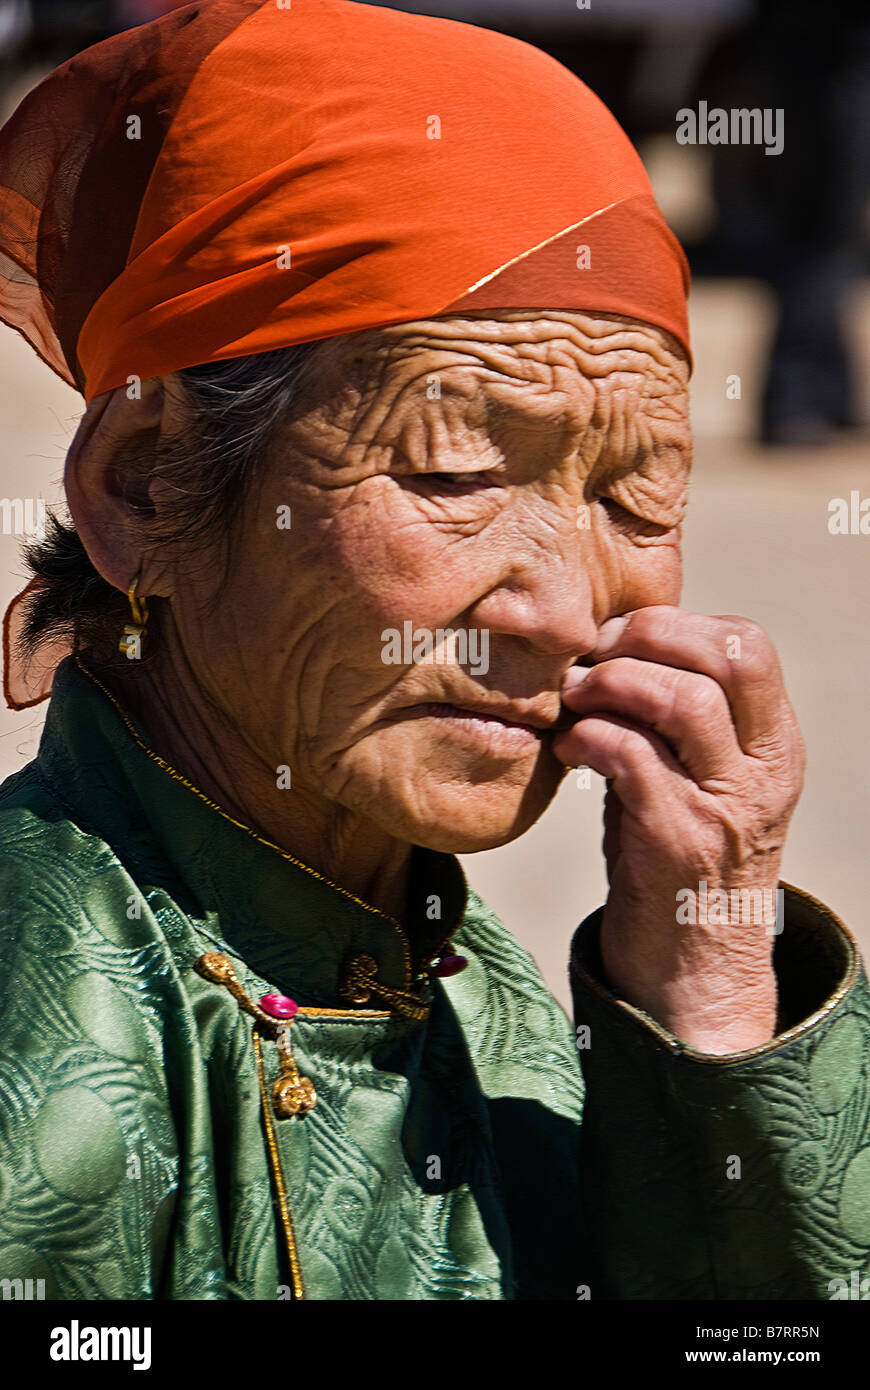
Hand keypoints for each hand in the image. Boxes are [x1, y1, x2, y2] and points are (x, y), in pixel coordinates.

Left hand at [553, 606, 804, 1053]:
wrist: (691, 974)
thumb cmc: (677, 865)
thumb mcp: (695, 781)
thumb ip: (670, 720)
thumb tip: (605, 650)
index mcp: (774, 747)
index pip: (748, 644)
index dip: (675, 624)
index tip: (618, 639)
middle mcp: (763, 771)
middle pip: (729, 656)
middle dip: (649, 637)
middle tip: (594, 657)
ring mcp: (726, 806)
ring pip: (684, 700)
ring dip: (613, 684)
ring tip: (575, 698)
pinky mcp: (679, 840)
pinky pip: (633, 757)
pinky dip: (590, 737)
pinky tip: (568, 748)